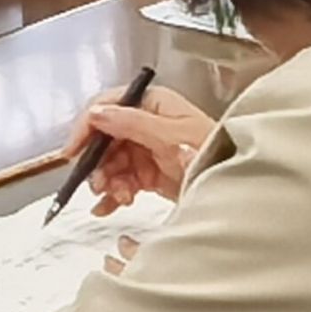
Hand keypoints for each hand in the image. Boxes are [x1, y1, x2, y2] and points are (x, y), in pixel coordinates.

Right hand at [75, 88, 217, 207]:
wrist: (237, 188)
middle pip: (105, 138)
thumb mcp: (171, 136)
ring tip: (117, 197)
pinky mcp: (149, 173)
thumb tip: (98, 113)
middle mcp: (147, 124)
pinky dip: (113, 195)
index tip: (73, 151)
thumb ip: (133, 124)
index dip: (87, 127)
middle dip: (98, 163)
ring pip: (111, 163)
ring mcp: (147, 149)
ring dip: (107, 181)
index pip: (108, 106)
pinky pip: (121, 181)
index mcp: (152, 104)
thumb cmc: (214, 153)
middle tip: (99, 184)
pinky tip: (108, 207)